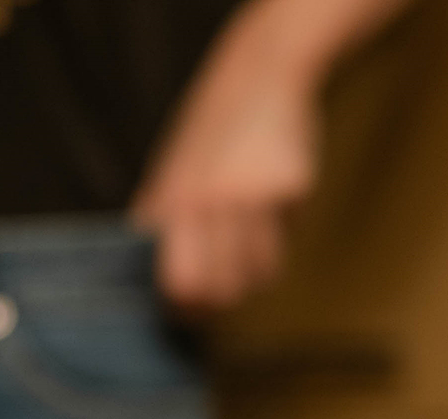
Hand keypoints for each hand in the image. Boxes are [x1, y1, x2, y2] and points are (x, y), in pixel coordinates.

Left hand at [128, 6, 319, 311]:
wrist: (258, 79)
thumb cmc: (209, 131)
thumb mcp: (170, 171)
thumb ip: (161, 220)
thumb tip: (157, 278)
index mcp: (174, 202)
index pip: (181, 284)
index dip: (186, 307)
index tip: (190, 310)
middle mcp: (211, 204)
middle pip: (223, 291)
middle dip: (224, 301)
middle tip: (222, 294)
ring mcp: (253, 199)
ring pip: (263, 273)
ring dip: (257, 269)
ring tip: (249, 240)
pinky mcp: (290, 193)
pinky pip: (288, 237)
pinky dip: (282, 231)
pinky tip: (273, 203)